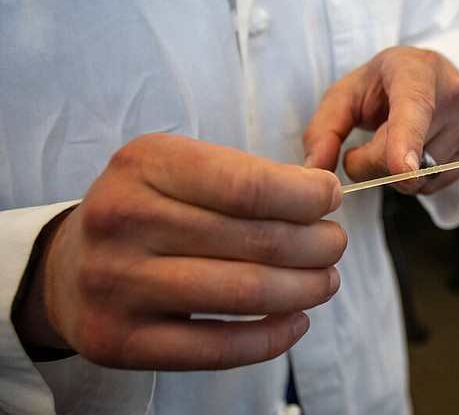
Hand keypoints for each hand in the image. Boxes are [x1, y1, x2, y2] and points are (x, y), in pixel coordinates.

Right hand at [16, 133, 345, 369]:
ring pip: (245, 292)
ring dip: (305, 288)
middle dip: (317, 244)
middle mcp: (123, 219)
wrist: (69, 267)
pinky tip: (296, 321)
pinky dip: (272, 337)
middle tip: (334, 245)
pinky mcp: (119, 340)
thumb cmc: (146, 211)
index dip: (306, 197)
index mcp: (144, 164)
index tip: (331, 199)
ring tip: (326, 281)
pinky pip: (217, 348)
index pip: (248, 185)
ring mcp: (116, 284)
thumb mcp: (181, 170)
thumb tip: (322, 195)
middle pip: (257, 239)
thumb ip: (246, 178)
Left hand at [303, 46, 458, 194]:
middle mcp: (454, 90)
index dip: (406, 140)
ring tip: (400, 140)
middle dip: (374, 162)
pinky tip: (420, 151)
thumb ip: (323, 130)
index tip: (403, 170)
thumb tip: (315, 169)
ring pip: (420, 178)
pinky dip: (419, 179)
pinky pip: (438, 185)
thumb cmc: (383, 85)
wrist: (431, 75)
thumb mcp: (345, 95)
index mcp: (416, 69)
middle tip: (371, 140)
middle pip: (405, 158)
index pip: (414, 107)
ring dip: (397, 173)